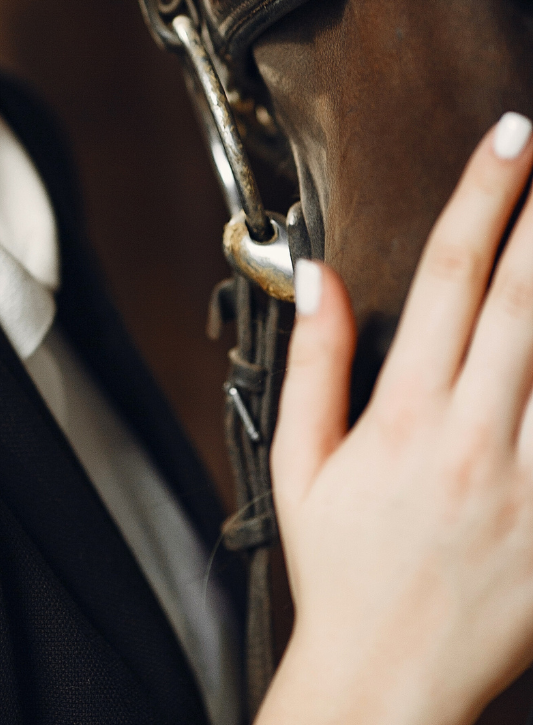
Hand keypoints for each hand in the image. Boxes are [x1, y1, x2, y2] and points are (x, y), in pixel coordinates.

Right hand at [258, 113, 532, 724]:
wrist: (392, 681)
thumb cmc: (342, 568)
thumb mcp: (298, 461)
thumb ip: (314, 360)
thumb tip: (318, 273)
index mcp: (404, 415)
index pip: (447, 277)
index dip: (481, 198)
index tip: (510, 138)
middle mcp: (474, 439)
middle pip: (527, 302)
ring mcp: (531, 486)